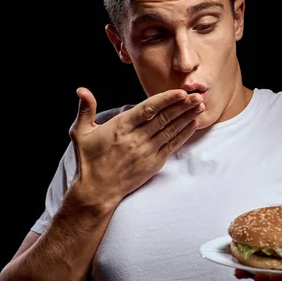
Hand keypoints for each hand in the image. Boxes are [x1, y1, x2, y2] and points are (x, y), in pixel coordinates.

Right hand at [68, 87, 203, 205]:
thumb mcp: (81, 133)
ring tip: (200, 106)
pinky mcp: (154, 163)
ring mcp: (147, 152)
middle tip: (198, 95)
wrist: (97, 190)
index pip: (148, 109)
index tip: (180, 92)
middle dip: (183, 106)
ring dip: (187, 117)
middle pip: (164, 118)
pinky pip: (172, 145)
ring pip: (171, 130)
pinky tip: (194, 123)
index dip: (166, 100)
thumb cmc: (89, 160)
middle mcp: (136, 139)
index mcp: (121, 127)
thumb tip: (81, 89)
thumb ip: (85, 109)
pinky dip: (184, 134)